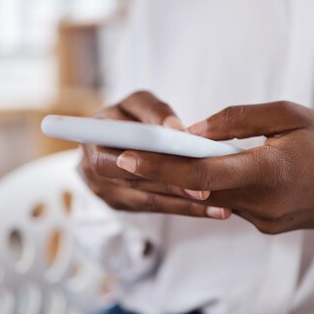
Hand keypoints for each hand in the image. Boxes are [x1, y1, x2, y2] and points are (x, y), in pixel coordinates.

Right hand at [79, 91, 231, 219]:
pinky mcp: (126, 206)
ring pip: (151, 201)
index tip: (183, 159)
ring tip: (221, 208)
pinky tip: (215, 210)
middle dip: (174, 186)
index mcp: (92, 142)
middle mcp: (93, 172)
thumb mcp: (138, 103)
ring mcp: (108, 194)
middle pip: (138, 183)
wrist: (114, 139)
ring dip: (187, 205)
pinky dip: (186, 209)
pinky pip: (159, 209)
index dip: (149, 159)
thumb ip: (154, 111)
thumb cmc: (129, 116)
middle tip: (208, 190)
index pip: (118, 156)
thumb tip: (176, 128)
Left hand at [115, 101, 313, 233]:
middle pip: (199, 188)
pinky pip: (233, 204)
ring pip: (214, 197)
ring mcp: (266, 221)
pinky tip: (224, 169)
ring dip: (193, 178)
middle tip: (130, 152)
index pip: (201, 173)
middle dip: (164, 171)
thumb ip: (237, 121)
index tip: (126, 157)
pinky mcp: (269, 227)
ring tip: (171, 154)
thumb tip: (194, 131)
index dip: (160, 166)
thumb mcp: (289, 114)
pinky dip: (221, 187)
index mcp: (269, 171)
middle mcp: (264, 204)